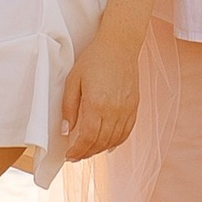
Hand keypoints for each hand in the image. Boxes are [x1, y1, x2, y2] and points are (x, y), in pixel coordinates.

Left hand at [60, 25, 143, 162]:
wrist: (119, 45)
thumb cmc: (94, 59)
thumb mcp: (73, 80)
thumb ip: (69, 107)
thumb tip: (66, 130)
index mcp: (97, 103)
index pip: (88, 138)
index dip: (78, 150)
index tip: (69, 155)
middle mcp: (114, 110)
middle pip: (100, 142)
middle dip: (86, 153)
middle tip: (76, 156)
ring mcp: (126, 109)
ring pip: (114, 140)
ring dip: (100, 149)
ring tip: (89, 151)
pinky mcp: (134, 106)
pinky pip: (127, 131)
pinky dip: (117, 142)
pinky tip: (108, 145)